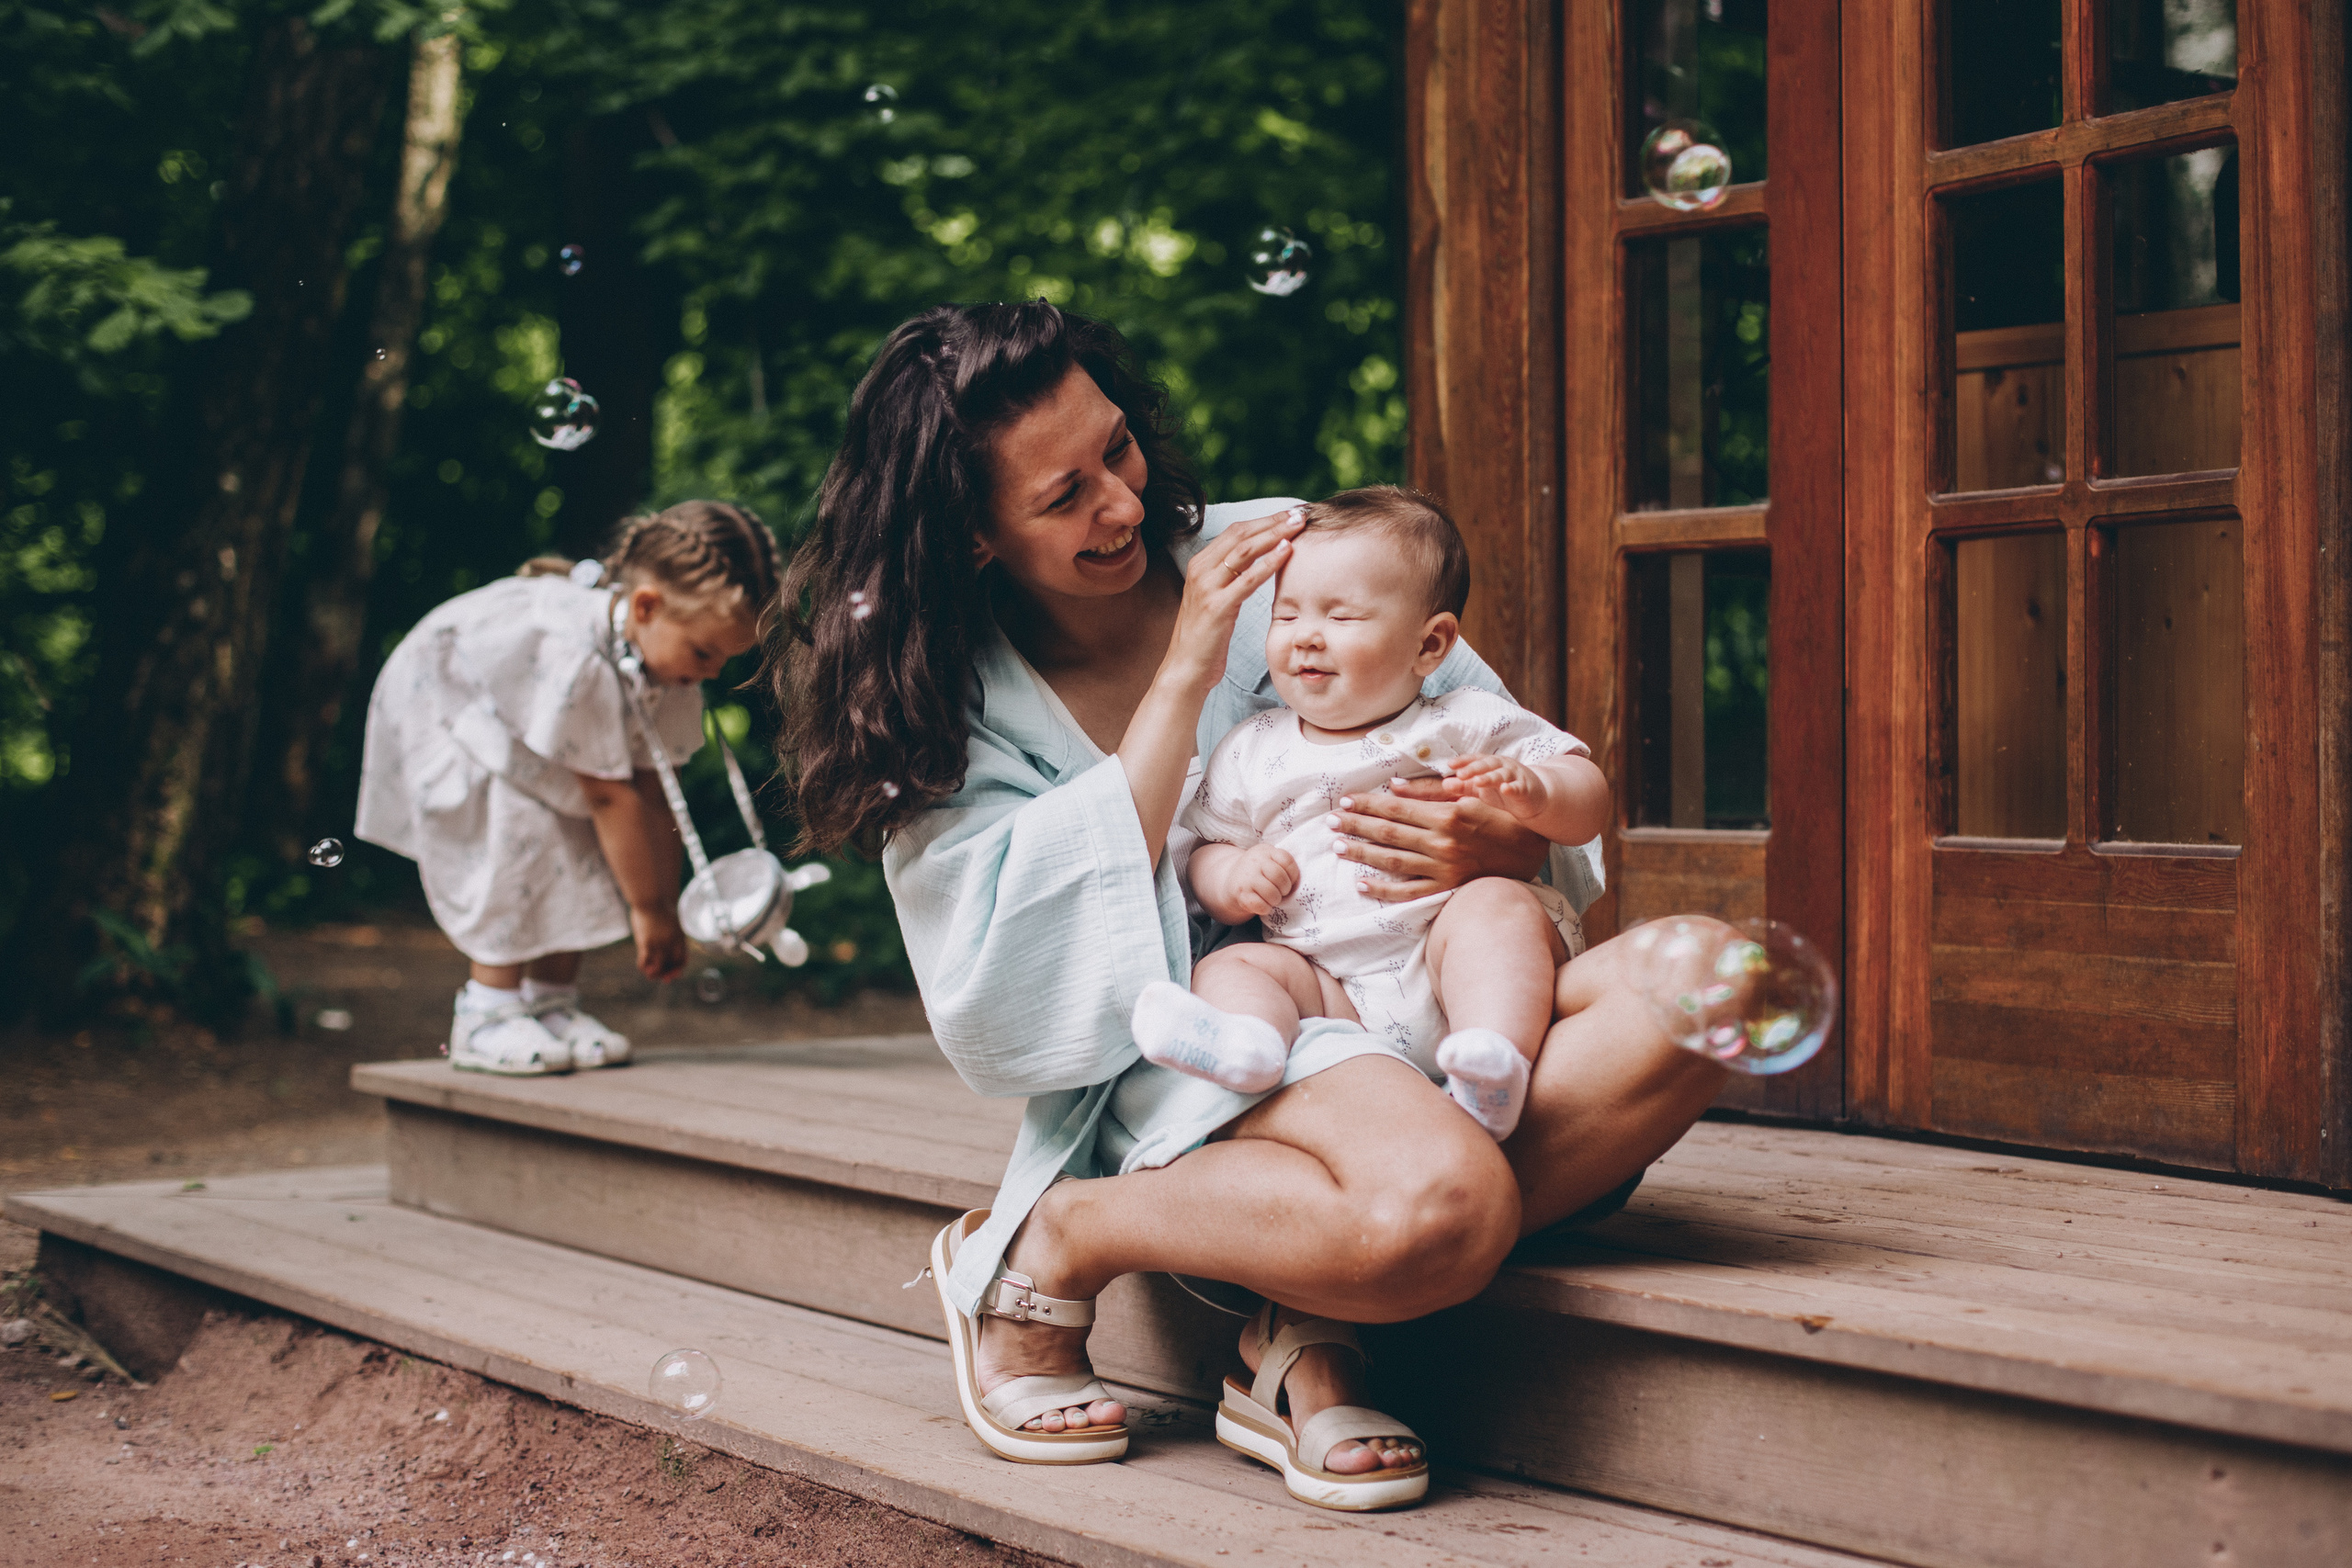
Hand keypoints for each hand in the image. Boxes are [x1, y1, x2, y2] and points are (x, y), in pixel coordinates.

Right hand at [630, 906, 687, 982]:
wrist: (651, 898)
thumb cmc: (661, 906)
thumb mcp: (672, 921)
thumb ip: (672, 932)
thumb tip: (671, 936)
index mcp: (680, 938)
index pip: (683, 960)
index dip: (678, 969)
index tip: (673, 973)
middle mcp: (671, 944)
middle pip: (672, 966)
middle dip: (668, 974)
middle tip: (664, 979)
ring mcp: (659, 944)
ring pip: (658, 968)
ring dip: (655, 974)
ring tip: (651, 974)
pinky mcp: (646, 943)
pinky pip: (644, 962)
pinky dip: (644, 968)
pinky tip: (643, 967)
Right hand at [1160, 508, 1306, 698]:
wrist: (1185, 669)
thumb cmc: (1206, 638)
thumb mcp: (1216, 600)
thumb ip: (1231, 579)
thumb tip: (1258, 562)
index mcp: (1200, 565)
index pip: (1236, 531)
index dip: (1265, 519)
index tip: (1290, 514)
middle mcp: (1200, 570)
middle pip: (1241, 534)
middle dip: (1273, 520)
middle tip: (1300, 513)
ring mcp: (1207, 588)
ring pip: (1245, 550)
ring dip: (1275, 534)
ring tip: (1299, 525)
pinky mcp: (1217, 607)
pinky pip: (1247, 579)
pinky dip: (1269, 563)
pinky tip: (1286, 551)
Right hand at [1227, 844, 1299, 918]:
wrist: (1231, 879)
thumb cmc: (1258, 871)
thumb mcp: (1269, 860)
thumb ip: (1283, 865)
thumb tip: (1296, 884)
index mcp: (1265, 851)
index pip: (1286, 860)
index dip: (1293, 874)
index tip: (1289, 880)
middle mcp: (1254, 861)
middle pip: (1279, 876)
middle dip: (1285, 888)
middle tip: (1282, 892)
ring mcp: (1246, 878)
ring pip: (1271, 892)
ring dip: (1276, 899)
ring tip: (1273, 898)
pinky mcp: (1241, 894)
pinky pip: (1260, 905)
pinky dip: (1266, 908)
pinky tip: (1264, 905)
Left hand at [1329, 780, 1548, 902]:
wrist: (1531, 852)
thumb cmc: (1501, 817)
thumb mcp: (1471, 795)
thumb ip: (1432, 792)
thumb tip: (1396, 786)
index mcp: (1448, 814)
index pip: (1397, 808)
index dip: (1368, 804)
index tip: (1346, 800)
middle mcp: (1443, 843)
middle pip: (1389, 833)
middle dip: (1356, 826)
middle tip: (1330, 821)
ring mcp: (1444, 869)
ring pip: (1393, 861)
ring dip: (1362, 853)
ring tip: (1338, 846)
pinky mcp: (1447, 889)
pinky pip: (1408, 893)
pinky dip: (1383, 890)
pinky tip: (1361, 884)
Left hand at [1444, 753, 1550, 820]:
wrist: (1534, 799)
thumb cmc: (1504, 791)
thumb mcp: (1482, 789)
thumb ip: (1464, 786)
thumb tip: (1444, 784)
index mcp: (1491, 764)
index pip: (1476, 759)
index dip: (1464, 760)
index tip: (1450, 764)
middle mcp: (1503, 766)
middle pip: (1488, 764)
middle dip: (1474, 768)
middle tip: (1460, 774)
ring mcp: (1515, 777)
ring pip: (1502, 775)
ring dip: (1490, 777)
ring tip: (1478, 781)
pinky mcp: (1526, 789)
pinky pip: (1518, 788)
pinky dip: (1512, 788)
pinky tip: (1505, 789)